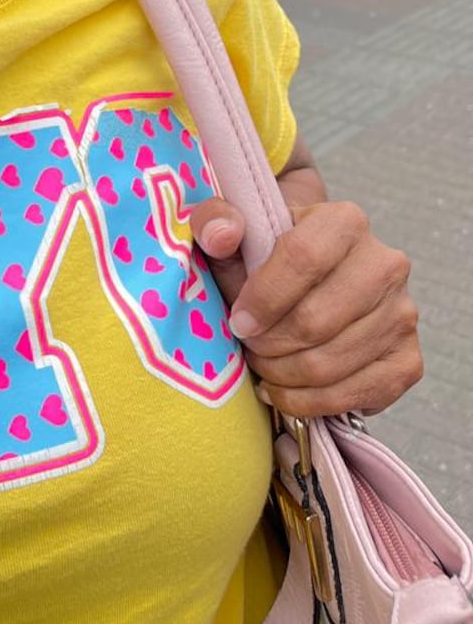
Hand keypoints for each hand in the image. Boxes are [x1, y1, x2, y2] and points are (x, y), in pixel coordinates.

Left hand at [189, 192, 422, 417]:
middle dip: (270, 344)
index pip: (304, 259)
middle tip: (249, 348)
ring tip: (263, 367)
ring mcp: (403, 314)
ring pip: (333, 363)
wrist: (309, 279)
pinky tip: (286, 390)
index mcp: (344, 221)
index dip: (264, 298)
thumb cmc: (265, 255)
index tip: (238, 322)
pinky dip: (312, 402)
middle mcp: (385, 264)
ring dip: (285, 376)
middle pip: (317, 320)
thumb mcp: (233, 228)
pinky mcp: (408, 360)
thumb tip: (222, 235)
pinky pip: (357, 394)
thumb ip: (215, 220)